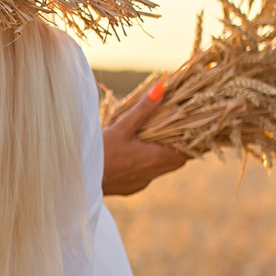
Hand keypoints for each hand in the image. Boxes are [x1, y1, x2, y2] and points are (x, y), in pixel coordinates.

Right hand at [100, 79, 191, 197]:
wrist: (80, 181)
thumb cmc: (101, 153)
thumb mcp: (122, 128)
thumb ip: (143, 109)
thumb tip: (163, 87)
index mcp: (155, 158)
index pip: (185, 154)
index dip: (192, 144)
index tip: (195, 132)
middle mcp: (151, 174)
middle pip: (175, 162)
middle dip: (178, 148)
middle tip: (176, 133)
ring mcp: (140, 183)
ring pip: (159, 169)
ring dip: (159, 157)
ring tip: (153, 141)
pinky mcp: (129, 188)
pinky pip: (144, 176)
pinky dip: (144, 165)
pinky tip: (131, 157)